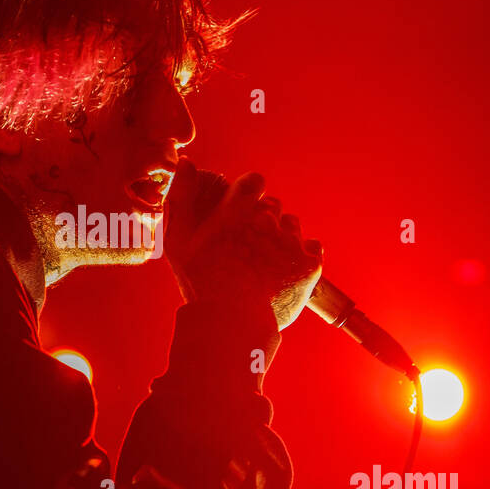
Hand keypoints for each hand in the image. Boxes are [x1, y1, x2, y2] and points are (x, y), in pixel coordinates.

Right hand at [163, 158, 322, 330]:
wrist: (232, 325)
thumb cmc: (200, 283)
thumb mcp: (178, 240)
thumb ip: (181, 197)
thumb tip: (187, 163)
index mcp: (238, 211)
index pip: (255, 181)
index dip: (248, 194)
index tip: (240, 211)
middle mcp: (268, 221)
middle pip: (273, 205)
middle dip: (261, 219)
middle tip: (246, 245)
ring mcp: (291, 243)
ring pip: (291, 225)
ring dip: (280, 236)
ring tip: (263, 260)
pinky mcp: (309, 264)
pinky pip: (311, 246)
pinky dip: (300, 255)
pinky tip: (282, 270)